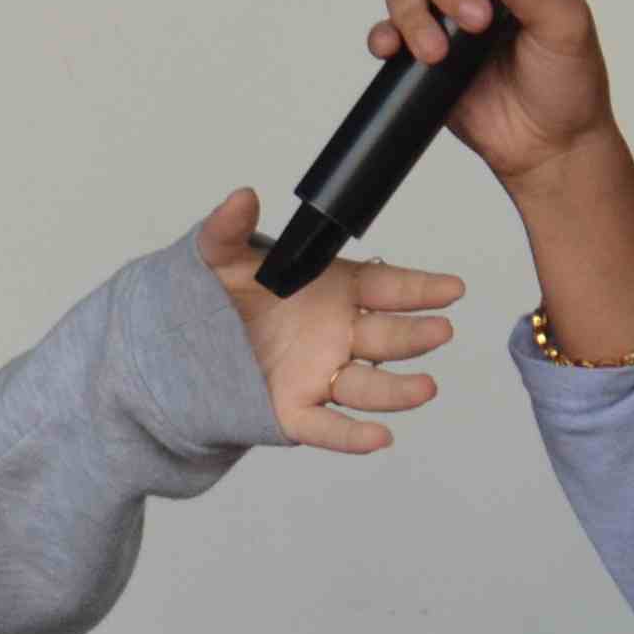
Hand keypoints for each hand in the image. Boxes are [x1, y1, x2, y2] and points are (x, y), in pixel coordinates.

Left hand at [196, 192, 461, 454]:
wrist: (181, 342)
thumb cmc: (216, 295)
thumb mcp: (217, 255)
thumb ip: (229, 227)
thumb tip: (241, 196)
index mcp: (335, 290)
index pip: (388, 287)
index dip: (420, 288)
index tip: (453, 288)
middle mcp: (338, 335)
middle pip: (387, 336)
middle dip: (416, 335)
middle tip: (441, 329)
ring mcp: (320, 375)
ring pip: (368, 385)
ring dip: (398, 390)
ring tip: (425, 387)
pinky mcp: (295, 412)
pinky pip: (329, 427)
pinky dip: (353, 436)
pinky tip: (378, 438)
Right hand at [365, 0, 620, 194]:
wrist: (549, 147)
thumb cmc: (569, 82)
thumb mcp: (564, 24)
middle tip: (478, 21)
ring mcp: (442, 15)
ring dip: (414, 15)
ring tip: (441, 52)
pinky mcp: (419, 51)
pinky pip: (384, 30)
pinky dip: (385, 35)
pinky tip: (396, 50)